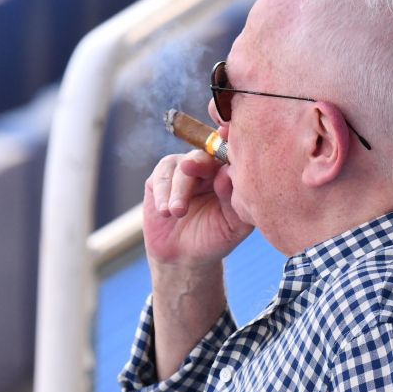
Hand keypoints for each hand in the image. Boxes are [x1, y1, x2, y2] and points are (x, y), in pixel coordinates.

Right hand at [143, 150, 252, 269]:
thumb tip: (225, 173)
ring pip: (179, 168)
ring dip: (178, 190)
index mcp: (228, 174)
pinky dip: (162, 194)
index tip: (223, 135)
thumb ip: (233, 200)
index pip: (230, 154)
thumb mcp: (231, 226)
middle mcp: (206, 167)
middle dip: (196, 163)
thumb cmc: (213, 238)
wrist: (182, 256)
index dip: (226, 142)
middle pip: (203, 156)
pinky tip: (164, 212)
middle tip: (189, 167)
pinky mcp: (159, 179)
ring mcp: (181, 171)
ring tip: (176, 212)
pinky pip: (160, 178)